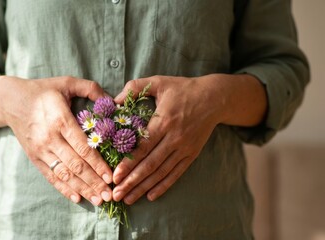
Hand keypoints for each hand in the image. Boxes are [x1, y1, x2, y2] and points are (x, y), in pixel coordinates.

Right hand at [0, 76, 112, 205]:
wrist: (11, 101)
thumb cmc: (44, 91)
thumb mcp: (67, 82)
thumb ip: (90, 88)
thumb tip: (114, 101)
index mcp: (60, 119)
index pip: (82, 147)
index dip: (97, 164)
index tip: (111, 176)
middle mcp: (49, 138)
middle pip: (75, 165)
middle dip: (94, 182)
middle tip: (110, 194)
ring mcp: (40, 150)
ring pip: (64, 174)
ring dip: (82, 189)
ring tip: (98, 200)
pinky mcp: (34, 157)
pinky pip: (50, 176)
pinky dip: (63, 188)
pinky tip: (77, 198)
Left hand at [111, 75, 224, 203]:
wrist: (215, 98)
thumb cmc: (183, 89)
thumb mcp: (159, 82)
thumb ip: (135, 88)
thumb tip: (113, 100)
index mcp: (164, 121)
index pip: (143, 148)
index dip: (128, 164)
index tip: (115, 177)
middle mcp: (175, 138)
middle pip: (150, 165)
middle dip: (132, 181)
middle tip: (116, 195)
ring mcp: (185, 148)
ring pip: (161, 172)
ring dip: (144, 187)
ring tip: (128, 199)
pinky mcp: (192, 154)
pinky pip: (176, 173)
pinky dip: (164, 186)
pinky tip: (151, 196)